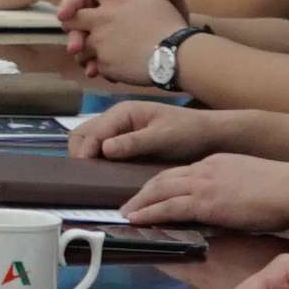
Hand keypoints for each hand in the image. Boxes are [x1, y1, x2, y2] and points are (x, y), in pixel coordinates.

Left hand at [78, 0, 187, 84]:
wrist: (174, 56)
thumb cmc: (169, 24)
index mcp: (114, 0)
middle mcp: (102, 19)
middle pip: (71, 17)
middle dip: (71, 20)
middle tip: (76, 25)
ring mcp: (100, 42)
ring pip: (79, 44)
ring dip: (83, 47)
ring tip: (94, 50)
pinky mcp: (103, 64)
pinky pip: (93, 64)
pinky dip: (98, 65)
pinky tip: (109, 66)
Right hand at [84, 98, 231, 163]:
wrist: (209, 134)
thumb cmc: (188, 132)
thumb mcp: (163, 137)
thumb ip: (134, 142)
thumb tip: (105, 149)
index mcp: (123, 112)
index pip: (92, 132)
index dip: (85, 151)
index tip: (85, 172)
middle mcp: (117, 118)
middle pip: (83, 134)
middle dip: (79, 153)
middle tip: (85, 176)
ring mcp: (119, 130)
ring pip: (88, 141)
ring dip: (86, 156)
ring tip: (92, 176)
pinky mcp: (124, 141)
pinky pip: (100, 149)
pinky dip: (95, 159)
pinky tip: (102, 173)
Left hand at [105, 153, 288, 233]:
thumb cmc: (283, 191)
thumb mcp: (252, 184)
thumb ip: (235, 193)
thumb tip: (230, 208)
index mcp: (218, 163)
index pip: (182, 172)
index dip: (162, 183)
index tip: (151, 193)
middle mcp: (206, 168)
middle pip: (164, 177)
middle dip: (143, 191)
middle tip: (128, 203)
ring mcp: (205, 183)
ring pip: (160, 189)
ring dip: (140, 202)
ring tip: (125, 213)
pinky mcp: (206, 201)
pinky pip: (169, 206)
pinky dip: (149, 212)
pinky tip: (136, 218)